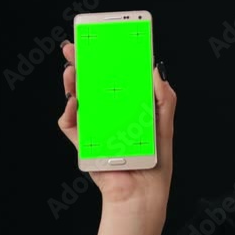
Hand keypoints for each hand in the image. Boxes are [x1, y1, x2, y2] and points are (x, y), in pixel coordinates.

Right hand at [57, 40, 175, 212]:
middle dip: (81, 64)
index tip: (101, 41)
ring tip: (71, 69)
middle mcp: (109, 115)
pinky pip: (70, 126)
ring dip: (71, 83)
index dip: (105, 59)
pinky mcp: (85, 145)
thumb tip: (155, 69)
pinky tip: (74, 103)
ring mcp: (95, 129)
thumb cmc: (156, 161)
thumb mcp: (164, 124)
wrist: (144, 193)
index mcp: (127, 107)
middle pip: (91, 84)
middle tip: (74, 47)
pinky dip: (69, 113)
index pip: (113, 77)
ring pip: (77, 100)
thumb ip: (163, 97)